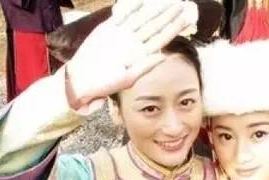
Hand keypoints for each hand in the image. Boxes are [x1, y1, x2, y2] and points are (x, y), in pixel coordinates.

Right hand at [65, 0, 195, 108]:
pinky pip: (123, 13)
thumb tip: (163, 55)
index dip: (174, 27)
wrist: (82, 78)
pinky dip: (132, 4)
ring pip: (141, 16)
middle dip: (168, 12)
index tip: (186, 16)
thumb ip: (146, 65)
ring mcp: (122, 33)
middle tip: (182, 1)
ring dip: (154, 6)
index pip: (162, 37)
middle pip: (155, 24)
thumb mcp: (128, 78)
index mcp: (142, 54)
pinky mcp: (109, 27)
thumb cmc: (105, 83)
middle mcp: (134, 42)